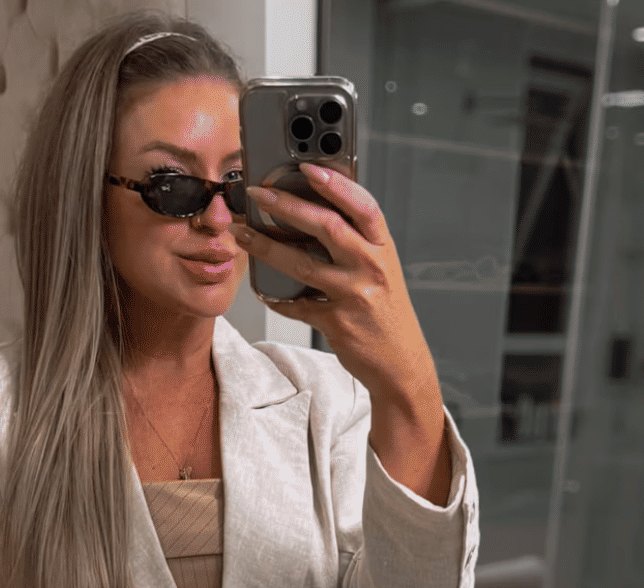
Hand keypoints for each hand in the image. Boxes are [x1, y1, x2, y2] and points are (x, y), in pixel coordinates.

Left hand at [233, 166, 437, 407]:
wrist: (400, 363)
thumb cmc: (387, 314)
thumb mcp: (382, 270)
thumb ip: (357, 244)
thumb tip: (316, 214)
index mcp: (383, 249)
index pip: (363, 206)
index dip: (337, 184)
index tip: (308, 168)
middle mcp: (371, 268)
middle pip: (327, 227)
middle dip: (288, 205)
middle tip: (259, 194)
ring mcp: (354, 296)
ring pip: (304, 264)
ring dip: (267, 247)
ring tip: (244, 235)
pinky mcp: (337, 324)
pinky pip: (298, 306)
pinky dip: (277, 297)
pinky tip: (263, 289)